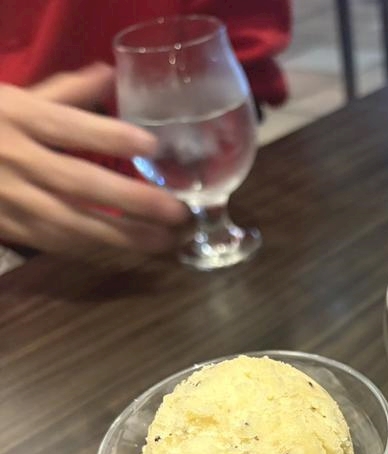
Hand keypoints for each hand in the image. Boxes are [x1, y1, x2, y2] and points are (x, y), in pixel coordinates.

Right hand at [0, 63, 188, 256]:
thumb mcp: (16, 98)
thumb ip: (65, 92)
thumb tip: (110, 75)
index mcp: (19, 117)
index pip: (69, 127)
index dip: (110, 135)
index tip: (153, 144)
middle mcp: (17, 159)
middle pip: (80, 182)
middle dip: (133, 201)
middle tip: (177, 212)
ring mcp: (13, 198)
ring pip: (73, 223)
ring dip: (123, 237)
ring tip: (163, 242)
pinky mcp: (11, 227)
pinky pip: (57, 243)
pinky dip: (94, 248)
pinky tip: (126, 250)